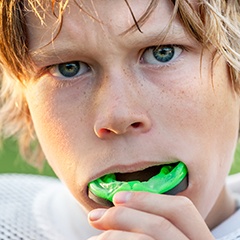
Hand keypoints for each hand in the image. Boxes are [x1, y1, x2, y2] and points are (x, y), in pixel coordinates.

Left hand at [88, 191, 214, 239]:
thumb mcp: (166, 236)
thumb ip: (154, 226)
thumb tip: (121, 205)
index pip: (181, 209)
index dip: (147, 199)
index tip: (117, 197)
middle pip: (161, 224)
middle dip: (123, 215)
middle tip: (95, 217)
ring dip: (113, 235)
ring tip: (94, 238)